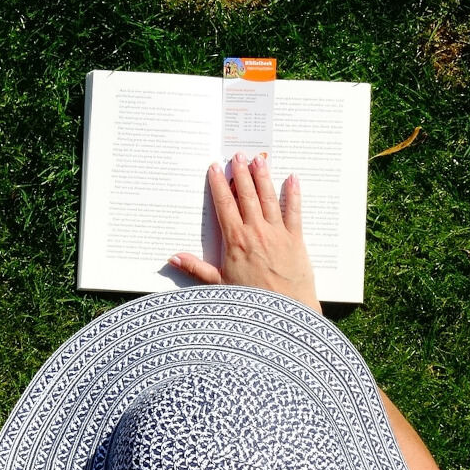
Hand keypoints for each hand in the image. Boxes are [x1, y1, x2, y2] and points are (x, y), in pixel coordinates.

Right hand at [170, 153, 321, 312]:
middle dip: (241, 173)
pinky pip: (294, 211)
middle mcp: (256, 232)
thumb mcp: (219, 286)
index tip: (214, 168)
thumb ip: (196, 269)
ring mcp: (277, 233)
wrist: (284, 314)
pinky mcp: (296, 239)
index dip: (218, 184)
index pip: (224, 205)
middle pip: (246, 195)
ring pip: (269, 198)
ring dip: (263, 177)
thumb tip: (173, 258)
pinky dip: (293, 194)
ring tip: (258, 159)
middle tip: (237, 155)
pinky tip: (292, 179)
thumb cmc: (251, 302)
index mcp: (235, 240)